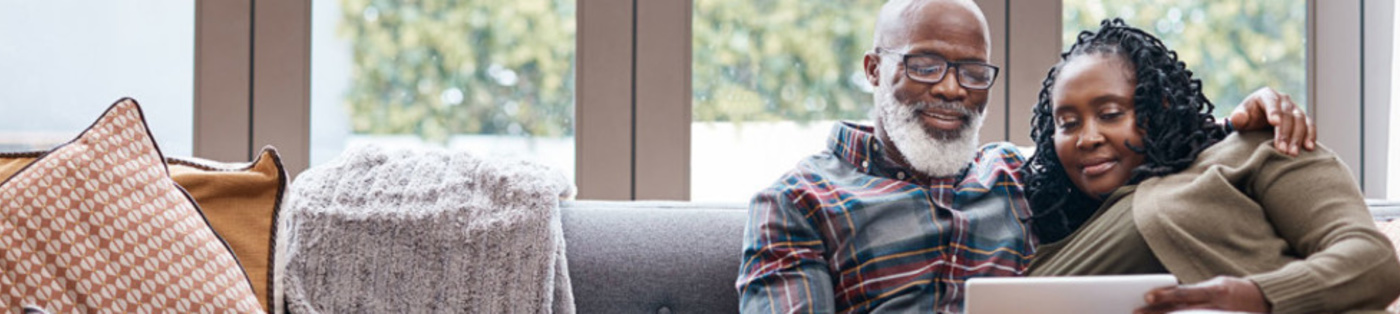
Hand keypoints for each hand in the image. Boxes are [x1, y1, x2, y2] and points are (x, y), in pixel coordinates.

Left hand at [1135, 276, 1269, 313]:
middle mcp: (1217, 305)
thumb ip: (1194, 293)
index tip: (1147, 296)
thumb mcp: (1217, 286)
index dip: (1165, 295)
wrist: (1268, 302)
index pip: (1185, 293)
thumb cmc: (1236, 292)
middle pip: (1182, 310)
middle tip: (1135, 313)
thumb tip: (1165, 295)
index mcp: (1215, 291)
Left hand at [1229, 87, 1315, 155]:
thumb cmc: (1246, 119)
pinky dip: (1310, 136)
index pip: (1272, 102)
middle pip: (1287, 115)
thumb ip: (1237, 118)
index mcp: (1266, 95)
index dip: (1274, 112)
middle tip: (1282, 150)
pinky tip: (1309, 147)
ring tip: (1293, 153)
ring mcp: (1294, 109)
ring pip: (1300, 121)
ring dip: (1298, 137)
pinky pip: (1309, 126)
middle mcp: (1283, 100)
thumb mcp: (1239, 118)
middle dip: (1285, 133)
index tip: (1274, 123)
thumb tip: (1238, 118)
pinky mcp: (1302, 119)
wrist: (1255, 123)